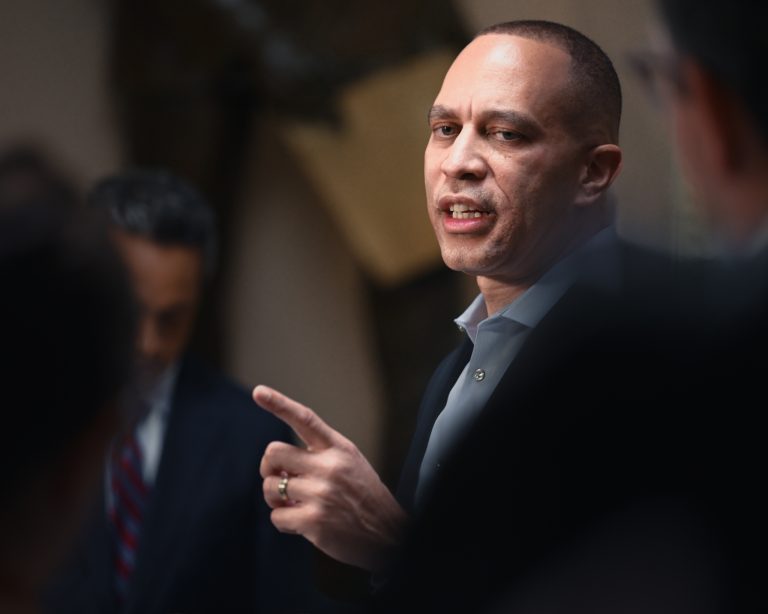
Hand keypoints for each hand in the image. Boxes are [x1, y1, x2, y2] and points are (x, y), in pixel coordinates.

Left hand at [254, 385, 407, 571]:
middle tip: (280, 478)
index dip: (279, 404)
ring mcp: (321, 494)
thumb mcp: (350, 463)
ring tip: (294, 503)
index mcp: (338, 448)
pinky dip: (284, 521)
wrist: (387, 534)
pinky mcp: (314, 521)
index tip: (258, 392)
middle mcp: (329, 467)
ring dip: (275, 498)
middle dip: (269, 467)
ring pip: (270, 486)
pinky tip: (302, 523)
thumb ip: (320, 455)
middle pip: (273, 452)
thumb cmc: (364, 497)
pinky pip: (277, 516)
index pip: (305, 419)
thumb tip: (280, 463)